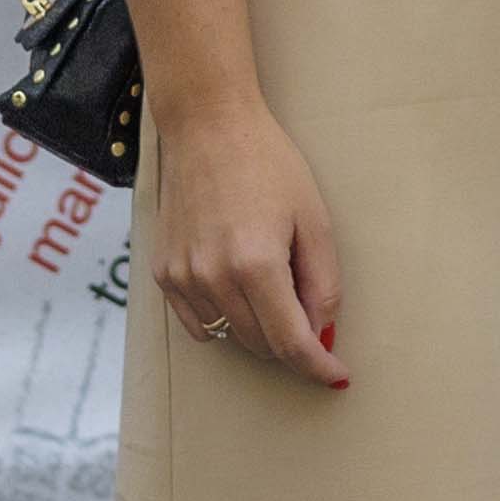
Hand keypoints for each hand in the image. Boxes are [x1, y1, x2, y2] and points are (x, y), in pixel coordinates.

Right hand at [149, 96, 348, 385]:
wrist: (208, 126)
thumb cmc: (268, 165)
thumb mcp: (313, 219)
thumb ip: (322, 282)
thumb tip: (322, 330)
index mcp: (256, 264)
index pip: (291, 343)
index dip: (317, 365)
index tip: (335, 374)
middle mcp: (214, 278)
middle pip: (261, 346)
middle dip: (292, 341)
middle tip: (309, 310)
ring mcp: (183, 279)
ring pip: (230, 338)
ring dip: (258, 330)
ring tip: (270, 283)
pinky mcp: (164, 274)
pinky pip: (198, 324)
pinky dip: (223, 320)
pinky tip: (237, 288)